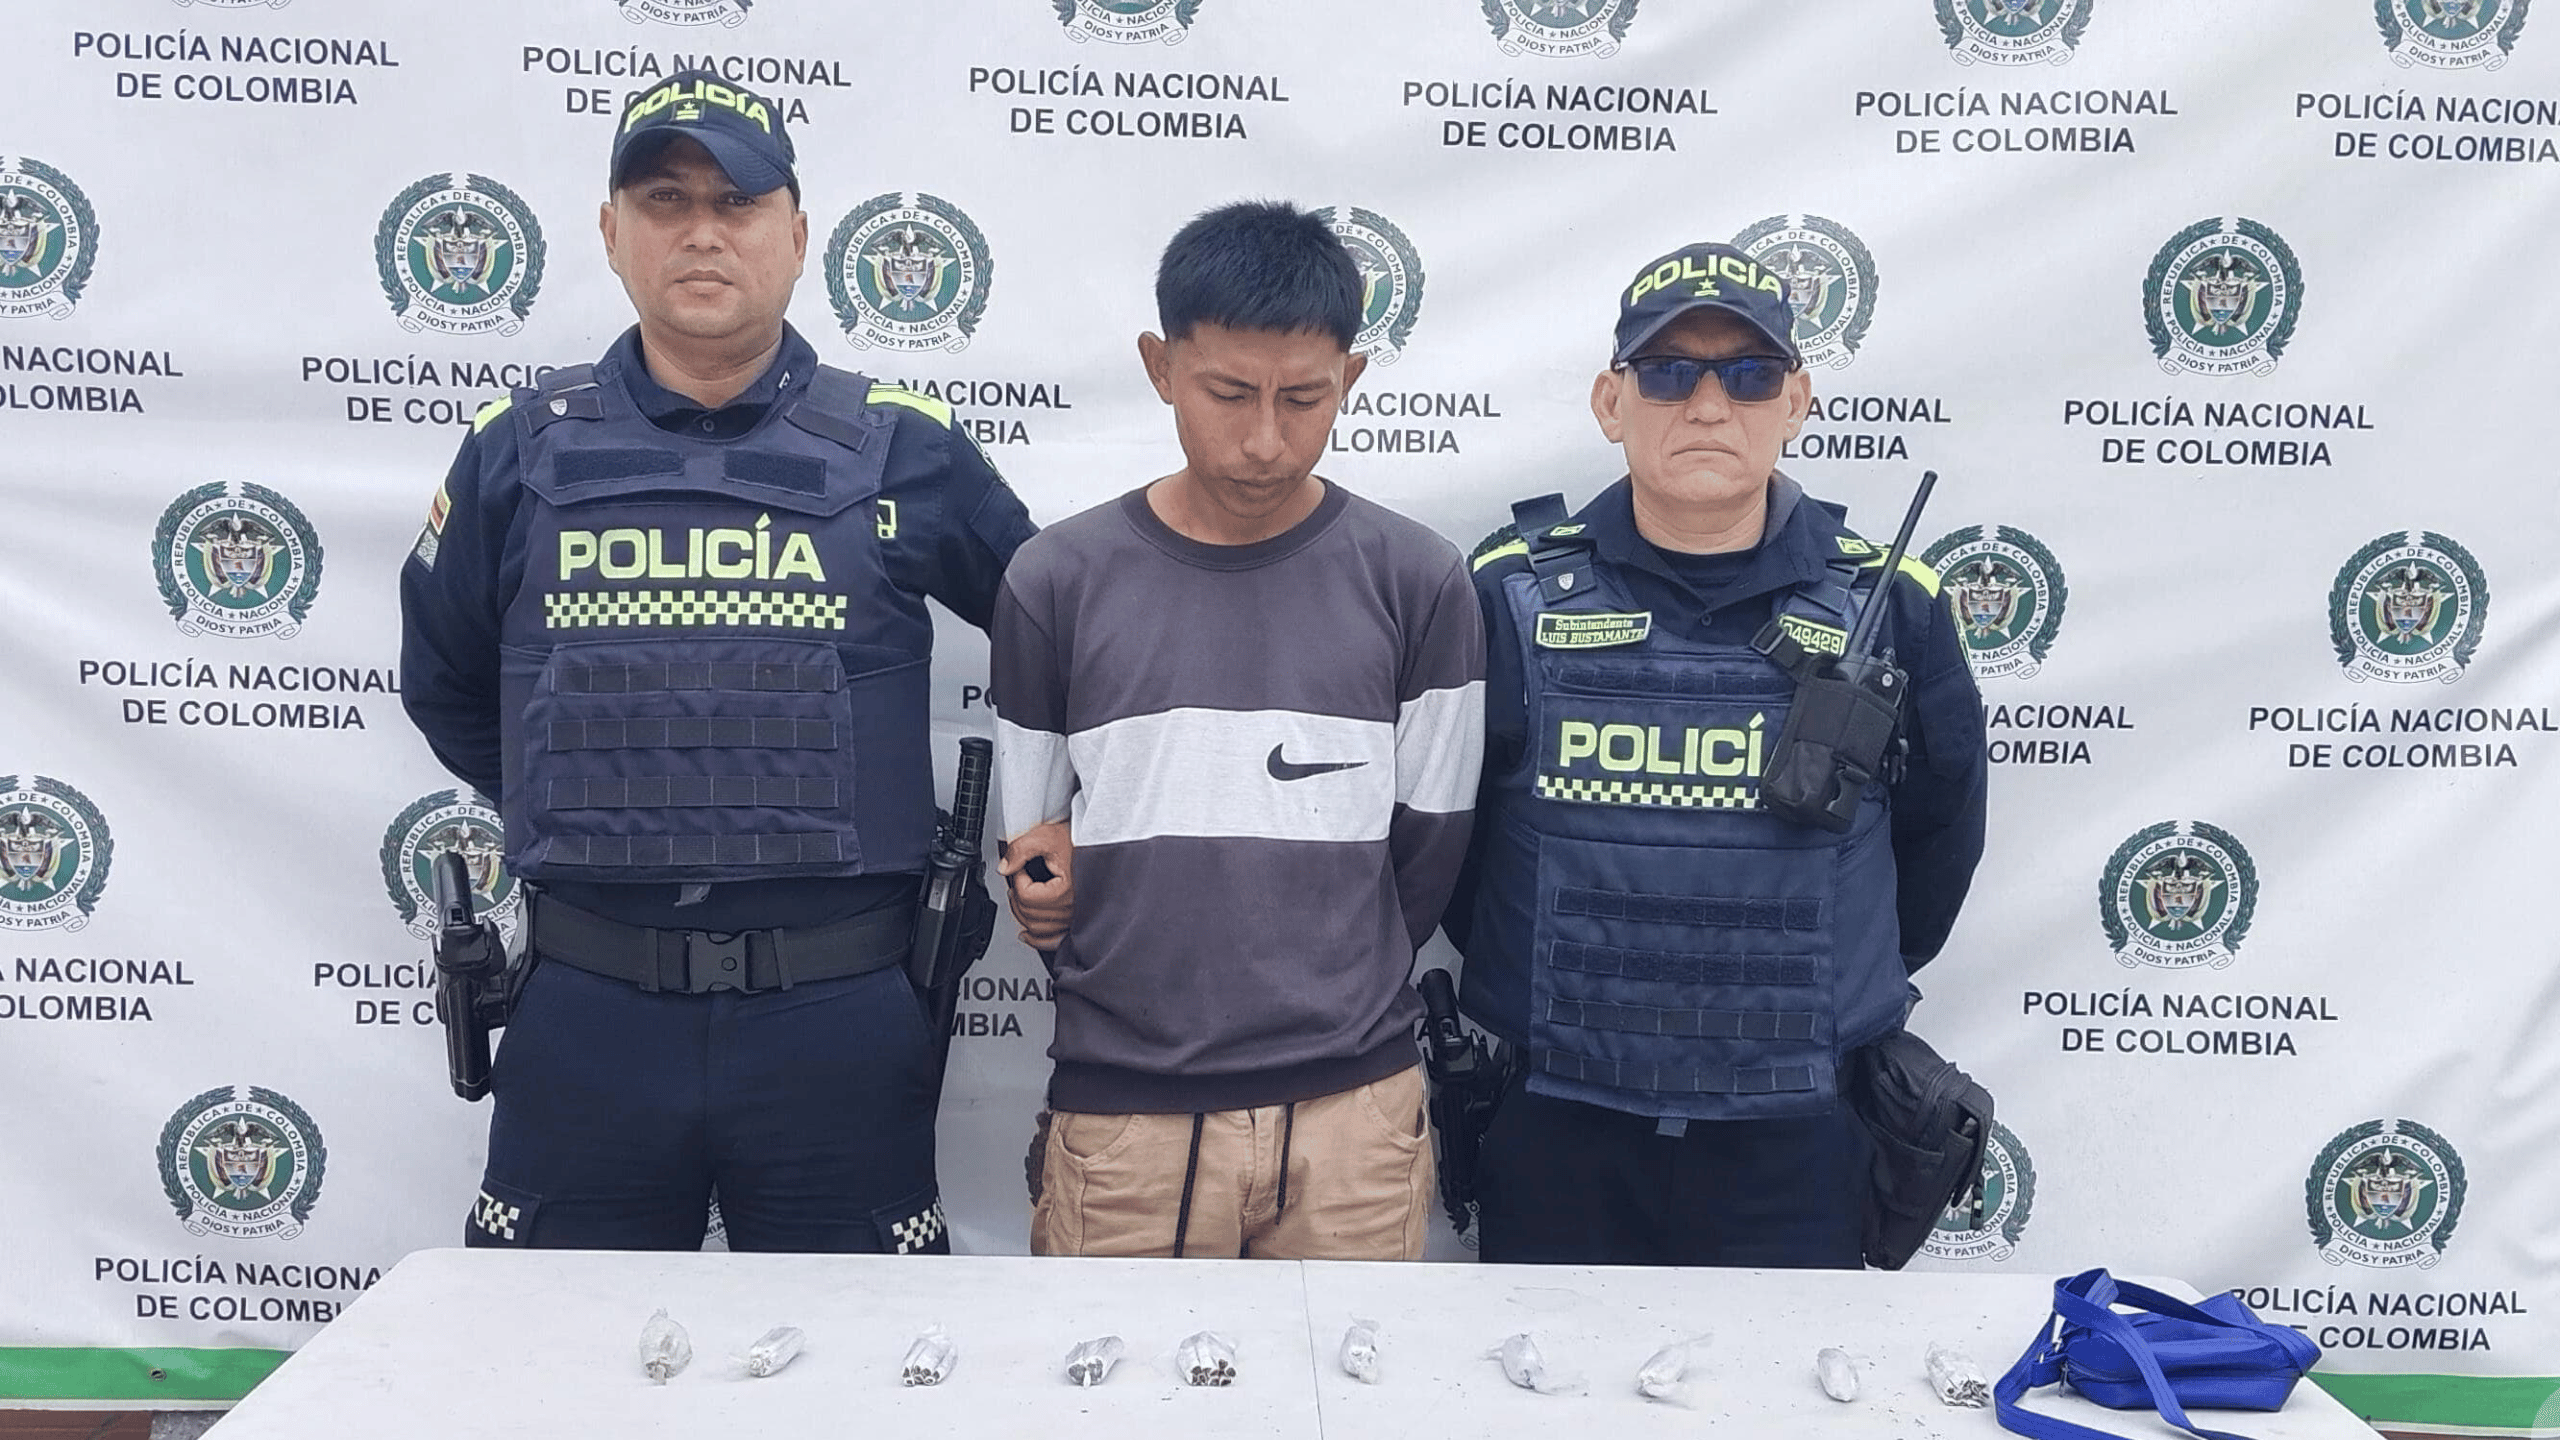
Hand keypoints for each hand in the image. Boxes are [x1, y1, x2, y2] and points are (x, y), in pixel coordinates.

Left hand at [998, 820, 1073, 951]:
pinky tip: (1026, 935)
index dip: (1017, 878)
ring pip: (1038, 929)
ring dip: (1022, 914)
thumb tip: (1004, 868)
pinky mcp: (1078, 920)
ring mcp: (1075, 917)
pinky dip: (1038, 940)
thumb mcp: (1047, 837)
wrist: (1105, 843)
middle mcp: (1072, 908)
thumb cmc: (1083, 840)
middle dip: (1017, 895)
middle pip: (1029, 913)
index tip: (1021, 867)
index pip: (1026, 895)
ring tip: (1019, 899)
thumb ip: (1020, 850)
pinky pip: (1054, 940)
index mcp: (1065, 891)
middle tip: (1017, 878)